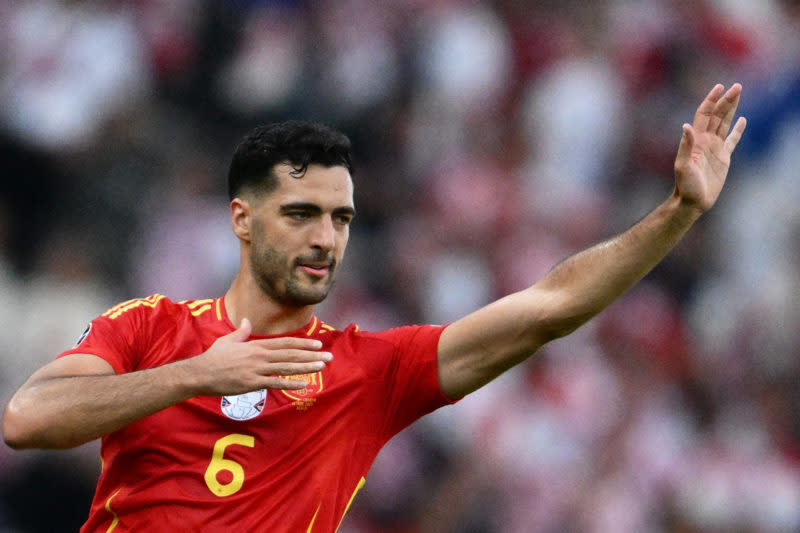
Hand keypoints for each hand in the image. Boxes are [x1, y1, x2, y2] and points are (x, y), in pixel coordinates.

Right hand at [184, 318, 331, 395]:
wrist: (200, 373)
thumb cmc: (213, 358)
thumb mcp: (228, 340)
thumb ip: (241, 332)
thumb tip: (247, 321)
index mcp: (256, 345)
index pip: (285, 343)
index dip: (303, 344)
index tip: (318, 344)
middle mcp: (260, 355)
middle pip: (291, 354)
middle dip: (311, 355)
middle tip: (329, 356)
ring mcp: (257, 369)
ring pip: (286, 367)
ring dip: (306, 367)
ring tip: (322, 366)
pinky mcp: (252, 383)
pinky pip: (275, 383)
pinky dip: (290, 383)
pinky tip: (303, 384)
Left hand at [673, 83, 746, 212]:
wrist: (693, 201)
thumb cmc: (685, 185)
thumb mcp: (683, 166)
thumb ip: (686, 146)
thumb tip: (686, 126)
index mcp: (695, 140)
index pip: (704, 115)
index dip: (711, 100)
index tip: (719, 87)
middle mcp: (705, 140)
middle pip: (717, 115)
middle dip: (726, 100)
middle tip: (737, 86)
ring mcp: (715, 148)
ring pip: (725, 123)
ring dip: (732, 109)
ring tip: (738, 94)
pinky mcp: (723, 157)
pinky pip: (733, 140)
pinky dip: (738, 130)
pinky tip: (743, 120)